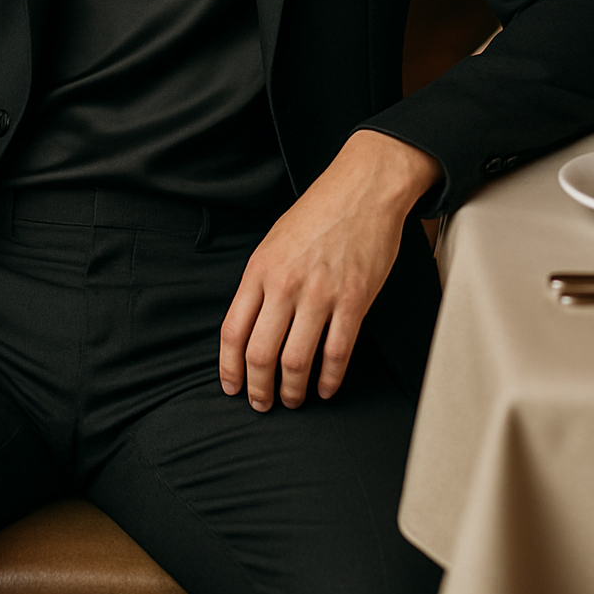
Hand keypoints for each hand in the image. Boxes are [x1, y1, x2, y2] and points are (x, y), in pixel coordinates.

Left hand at [219, 131, 440, 410]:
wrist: (363, 189)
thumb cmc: (317, 213)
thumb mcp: (273, 241)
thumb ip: (260, 283)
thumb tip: (249, 326)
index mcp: (259, 269)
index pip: (233, 331)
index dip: (229, 367)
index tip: (232, 386)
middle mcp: (285, 285)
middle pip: (261, 354)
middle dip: (258, 389)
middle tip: (262, 404)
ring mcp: (320, 294)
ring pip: (296, 361)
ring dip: (292, 390)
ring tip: (293, 399)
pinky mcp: (354, 300)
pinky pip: (337, 352)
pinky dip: (329, 379)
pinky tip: (325, 388)